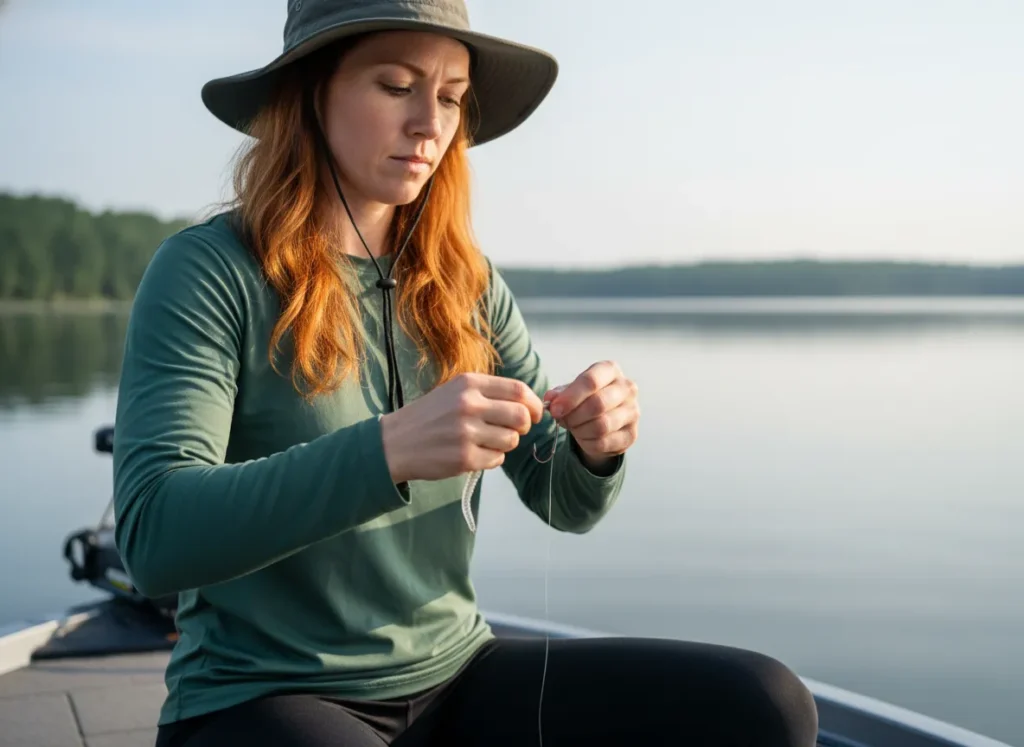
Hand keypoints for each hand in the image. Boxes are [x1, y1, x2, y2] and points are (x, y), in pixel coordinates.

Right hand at [380, 373, 543, 482]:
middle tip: (514, 430)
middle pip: (521, 416)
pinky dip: (491, 458)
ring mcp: (466, 432)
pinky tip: (473, 453)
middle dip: (524, 426)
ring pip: (511, 440)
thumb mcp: (455, 391)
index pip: (518, 390)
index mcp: (468, 384)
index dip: (534, 404)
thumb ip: (489, 393)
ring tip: (485, 441)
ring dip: (505, 444)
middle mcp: (468, 405)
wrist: (394, 443)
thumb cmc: (429, 416)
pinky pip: (497, 459)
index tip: (535, 413)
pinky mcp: (464, 458)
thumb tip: (529, 404)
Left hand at [544, 361, 639, 464]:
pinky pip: (604, 443)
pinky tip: (584, 437)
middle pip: (597, 404)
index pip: (591, 381)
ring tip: (573, 427)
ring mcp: (633, 411)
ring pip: (601, 426)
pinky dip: (587, 443)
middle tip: (562, 420)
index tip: (555, 409)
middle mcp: (627, 388)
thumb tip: (550, 399)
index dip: (570, 397)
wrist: (603, 419)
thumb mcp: (570, 392)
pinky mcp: (632, 434)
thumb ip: (559, 394)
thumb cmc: (585, 399)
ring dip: (579, 430)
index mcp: (610, 370)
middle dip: (573, 416)